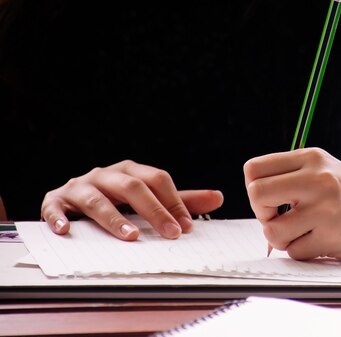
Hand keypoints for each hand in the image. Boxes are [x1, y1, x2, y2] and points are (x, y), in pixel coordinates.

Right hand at [41, 160, 223, 239]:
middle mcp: (105, 175)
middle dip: (154, 211)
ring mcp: (79, 186)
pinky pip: (55, 208)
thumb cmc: (116, 198)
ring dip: (114, 218)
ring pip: (97, 199)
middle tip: (171, 233)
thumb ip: (180, 200)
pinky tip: (68, 231)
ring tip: (131, 236)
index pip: (157, 179)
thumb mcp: (148, 197)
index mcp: (130, 171)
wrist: (72, 197)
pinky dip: (60, 219)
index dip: (174, 201)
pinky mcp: (55, 200)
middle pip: (132, 187)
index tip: (187, 226)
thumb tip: (218, 198)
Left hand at [244, 148, 340, 260]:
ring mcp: (326, 206)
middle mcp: (318, 177)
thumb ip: (288, 178)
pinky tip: (321, 241)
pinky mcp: (333, 235)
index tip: (272, 199)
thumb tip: (255, 202)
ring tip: (303, 232)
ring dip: (281, 238)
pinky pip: (294, 251)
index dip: (254, 188)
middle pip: (256, 194)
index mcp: (311, 157)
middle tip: (280, 217)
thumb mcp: (322, 170)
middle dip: (262, 213)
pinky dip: (302, 251)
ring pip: (271, 229)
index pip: (254, 169)